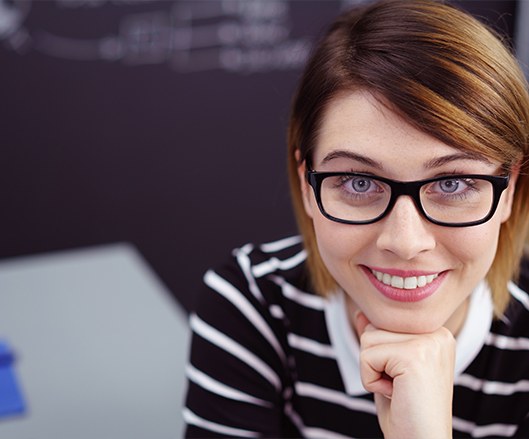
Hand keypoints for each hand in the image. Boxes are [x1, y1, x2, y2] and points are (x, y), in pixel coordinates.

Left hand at [354, 312, 455, 438]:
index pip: (383, 323)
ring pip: (367, 340)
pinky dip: (370, 380)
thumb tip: (360, 313)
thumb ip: (379, 339)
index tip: (402, 379)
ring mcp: (428, 343)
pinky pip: (366, 357)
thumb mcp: (388, 369)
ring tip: (398, 389)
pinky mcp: (414, 356)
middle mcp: (437, 333)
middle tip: (400, 386)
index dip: (380, 355)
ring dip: (372, 371)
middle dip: (374, 361)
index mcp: (435, 333)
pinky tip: (395, 394)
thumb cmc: (406, 411)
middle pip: (373, 328)